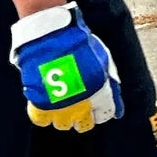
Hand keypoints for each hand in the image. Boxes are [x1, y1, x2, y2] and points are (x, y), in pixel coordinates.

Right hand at [9, 3, 124, 132]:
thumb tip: (117, 105)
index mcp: (100, 91)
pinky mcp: (39, 102)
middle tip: (78, 106)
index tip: (98, 107)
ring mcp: (60, 104)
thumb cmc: (78, 42)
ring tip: (60, 104)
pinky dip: (43, 115)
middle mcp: (82, 102)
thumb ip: (110, 83)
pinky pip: (41, 119)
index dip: (102, 111)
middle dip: (83, 117)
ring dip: (63, 117)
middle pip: (84, 124)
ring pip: (63, 124)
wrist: (51, 33)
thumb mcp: (103, 59)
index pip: (105, 114)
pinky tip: (45, 105)